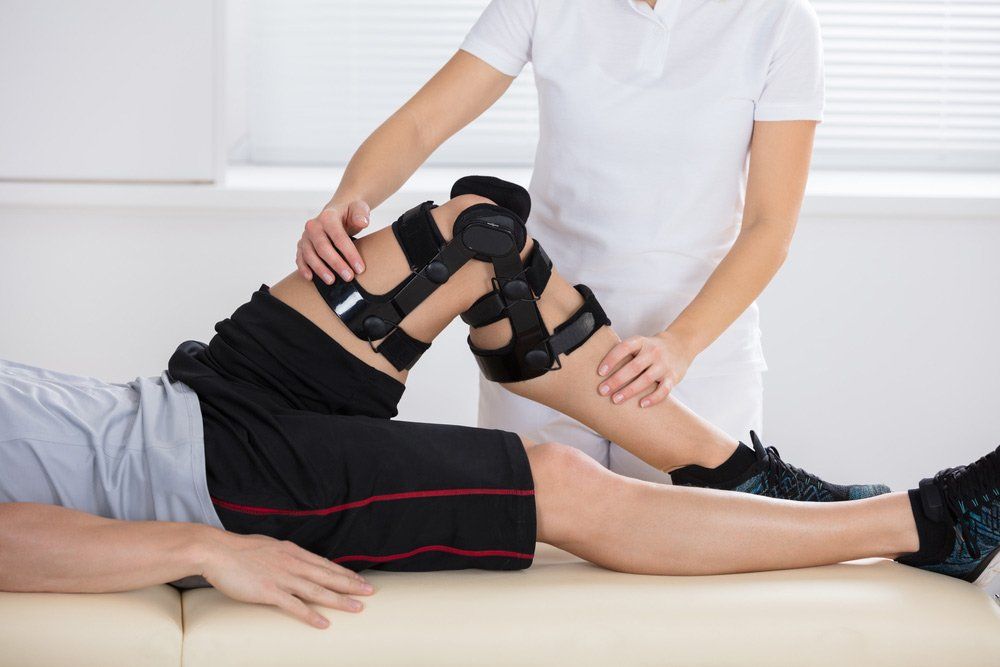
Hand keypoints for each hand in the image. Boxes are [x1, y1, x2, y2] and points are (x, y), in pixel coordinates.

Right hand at [198, 529, 374, 628]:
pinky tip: (323, 624)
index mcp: (292, 552)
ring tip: (357, 608)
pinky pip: (294, 606)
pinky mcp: (269, 591)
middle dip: (351, 585)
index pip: (324, 564)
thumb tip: (291, 559)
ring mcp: (282, 577)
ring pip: (317, 590)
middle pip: (327, 575)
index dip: (344, 573)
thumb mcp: (268, 546)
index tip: (359, 580)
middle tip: (370, 592)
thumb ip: (282, 555)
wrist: (215, 551)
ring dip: (339, 600)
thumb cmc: (238, 549)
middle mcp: (292, 563)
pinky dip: (310, 615)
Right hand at [297, 200, 370, 283]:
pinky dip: (303, 268)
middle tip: (349, 277)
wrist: (337, 213)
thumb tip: (363, 222)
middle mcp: (314, 226)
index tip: (360, 268)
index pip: (339, 237)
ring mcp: (306, 236)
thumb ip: (361, 213)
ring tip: (332, 281)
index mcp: (328, 217)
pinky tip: (310, 278)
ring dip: (320, 269)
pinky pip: (300, 258)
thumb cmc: (350, 214)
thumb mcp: (359, 209)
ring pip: (309, 255)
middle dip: (336, 264)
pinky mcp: (301, 245)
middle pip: (323, 248)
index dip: (350, 254)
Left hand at [597, 331, 694, 407]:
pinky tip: (641, 405)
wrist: (680, 345)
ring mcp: (664, 364)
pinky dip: (653, 398)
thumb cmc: (649, 349)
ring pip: (646, 379)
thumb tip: (594, 368)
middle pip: (633, 367)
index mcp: (641, 342)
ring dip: (629, 391)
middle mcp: (653, 352)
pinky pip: (664, 390)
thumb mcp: (638, 344)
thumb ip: (623, 354)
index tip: (599, 373)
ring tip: (615, 400)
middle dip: (616, 380)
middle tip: (602, 391)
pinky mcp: (673, 377)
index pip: (624, 348)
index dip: (611, 359)